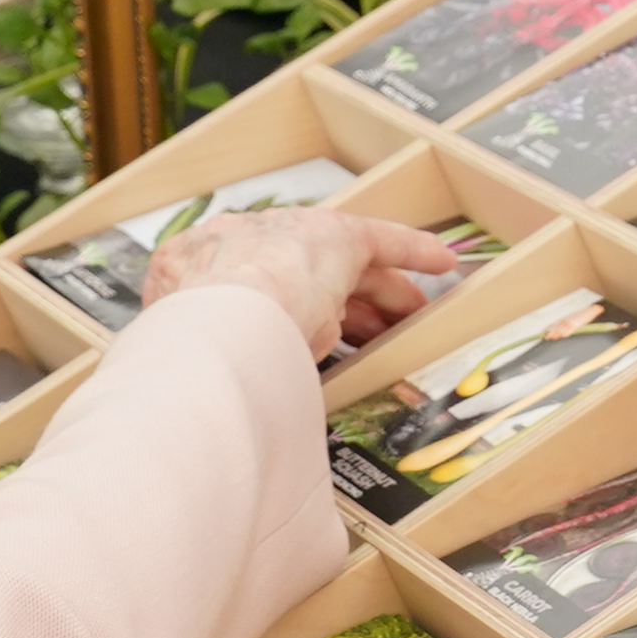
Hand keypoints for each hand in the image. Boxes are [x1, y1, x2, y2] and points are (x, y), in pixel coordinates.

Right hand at [149, 207, 466, 358]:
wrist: (216, 316)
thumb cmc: (200, 354)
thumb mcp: (204, 356)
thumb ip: (232, 363)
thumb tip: (255, 402)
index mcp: (196, 270)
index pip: (250, 287)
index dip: (285, 312)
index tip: (307, 333)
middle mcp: (238, 244)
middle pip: (301, 274)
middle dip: (341, 309)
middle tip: (372, 336)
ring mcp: (284, 235)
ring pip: (341, 265)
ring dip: (379, 293)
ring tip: (411, 314)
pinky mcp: (332, 234)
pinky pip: (379, 240)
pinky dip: (411, 250)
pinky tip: (440, 262)